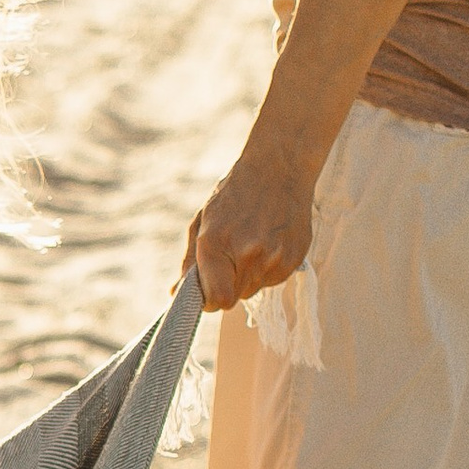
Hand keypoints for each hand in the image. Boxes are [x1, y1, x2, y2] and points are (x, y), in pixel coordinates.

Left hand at [188, 130, 316, 310]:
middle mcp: (247, 254)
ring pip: (253, 289)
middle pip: (234, 298)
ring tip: (251, 242)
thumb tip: (175, 293)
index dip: (210, 300)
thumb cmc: (234, 194)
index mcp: (216, 243)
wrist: (278, 168)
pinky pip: (273, 280)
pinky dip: (267, 268)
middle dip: (227, 284)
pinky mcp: (293, 259)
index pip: (217, 299)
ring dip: (247, 275)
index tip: (208, 291)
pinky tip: (267, 242)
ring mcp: (274, 258)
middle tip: (231, 256)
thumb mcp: (203, 222)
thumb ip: (190, 262)